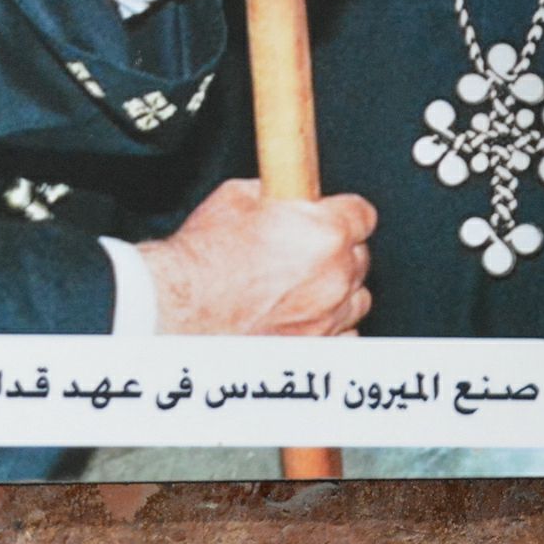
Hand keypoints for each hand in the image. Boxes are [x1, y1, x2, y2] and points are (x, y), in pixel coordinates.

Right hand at [136, 177, 375, 334]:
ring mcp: (328, 317)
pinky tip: (304, 317)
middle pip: (360, 257)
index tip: (330, 216)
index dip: (342, 213)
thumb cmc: (203, 260)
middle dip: (336, 252)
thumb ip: (276, 195)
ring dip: (336, 291)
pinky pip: (345, 336)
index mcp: (325, 233)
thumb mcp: (237, 197)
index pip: (363, 214)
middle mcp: (334, 276)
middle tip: (303, 251)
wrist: (180, 308)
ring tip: (302, 287)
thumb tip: (283, 195)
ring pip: (356, 299)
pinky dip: (330, 327)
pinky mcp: (315, 349)